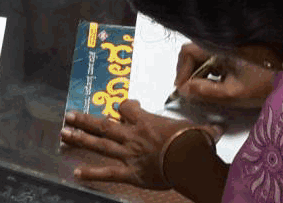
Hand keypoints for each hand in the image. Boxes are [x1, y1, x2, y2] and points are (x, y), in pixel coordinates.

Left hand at [61, 99, 208, 188]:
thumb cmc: (194, 143)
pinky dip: (92, 173)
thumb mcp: (199, 130)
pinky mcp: (130, 172)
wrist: (191, 160)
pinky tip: (76, 173)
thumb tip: (218, 129)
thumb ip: (204, 129)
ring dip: (80, 139)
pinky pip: (107, 173)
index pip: (125, 109)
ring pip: (99, 144)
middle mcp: (132, 135)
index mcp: (146, 121)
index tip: (121, 107)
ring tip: (64, 134)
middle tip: (68, 115)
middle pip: (103, 124)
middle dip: (85, 119)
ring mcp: (128, 153)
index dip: (122, 107)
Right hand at [174, 43, 273, 109]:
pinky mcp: (237, 51)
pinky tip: (218, 85)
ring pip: (205, 57)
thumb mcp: (233, 93)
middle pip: (194, 53)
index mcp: (219, 47)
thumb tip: (184, 90)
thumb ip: (205, 92)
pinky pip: (216, 59)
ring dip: (200, 74)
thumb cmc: (265, 84)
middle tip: (190, 92)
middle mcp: (222, 42)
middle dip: (189, 73)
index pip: (187, 52)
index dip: (181, 72)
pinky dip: (211, 72)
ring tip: (202, 91)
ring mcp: (230, 45)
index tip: (182, 90)